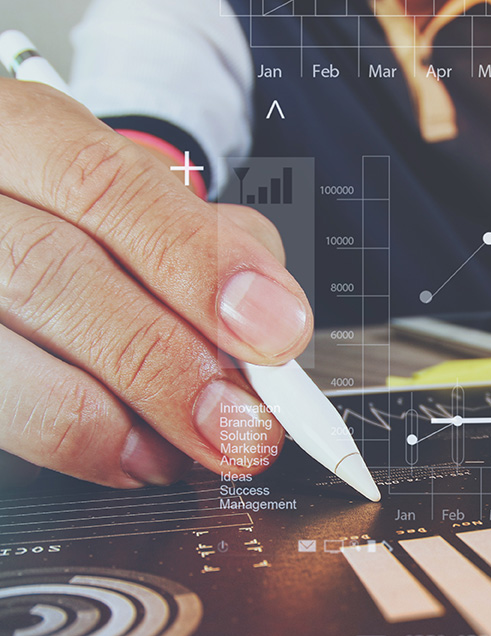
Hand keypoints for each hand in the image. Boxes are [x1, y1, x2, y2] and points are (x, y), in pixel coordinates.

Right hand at [0, 80, 313, 488]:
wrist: (0, 234)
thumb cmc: (72, 223)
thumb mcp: (131, 201)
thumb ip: (198, 242)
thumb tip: (264, 316)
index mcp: (26, 136)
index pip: (108, 186)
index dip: (201, 263)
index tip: (277, 330)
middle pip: (50, 272)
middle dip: (167, 361)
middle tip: (242, 421)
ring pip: (6, 354)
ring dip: (117, 418)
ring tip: (192, 449)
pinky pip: (0, 407)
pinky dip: (73, 443)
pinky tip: (133, 457)